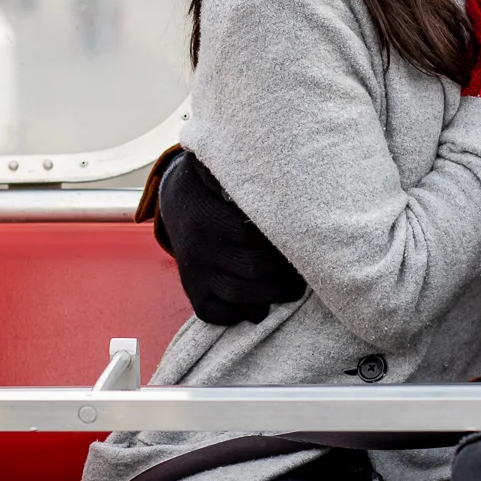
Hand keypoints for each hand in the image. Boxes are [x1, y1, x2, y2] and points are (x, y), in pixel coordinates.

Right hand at [153, 151, 305, 324]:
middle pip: (256, 270)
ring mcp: (196, 275)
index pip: (258, 239)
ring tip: (292, 287)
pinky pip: (223, 314)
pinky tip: (262, 299)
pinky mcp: (195, 295)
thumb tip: (279, 166)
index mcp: (210, 219)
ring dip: (274, 295)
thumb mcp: (227, 174)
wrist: (176, 202)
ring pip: (243, 297)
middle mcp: (201, 249)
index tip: (301, 239)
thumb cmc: (216, 187)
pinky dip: (246, 313)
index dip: (285, 242)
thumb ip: (249, 178)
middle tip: (303, 267)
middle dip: (286, 273)